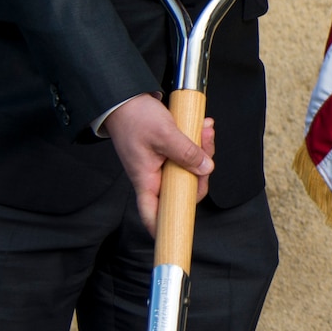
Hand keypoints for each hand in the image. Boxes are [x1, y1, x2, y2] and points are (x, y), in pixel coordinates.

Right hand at [106, 93, 216, 230]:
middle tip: (207, 145)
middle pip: (183, 189)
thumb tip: (206, 168)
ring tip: (206, 129)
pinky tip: (202, 128)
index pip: (152, 214)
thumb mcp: (164, 135)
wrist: (124, 96)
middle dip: (202, 170)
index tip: (177, 234)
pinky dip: (197, 142)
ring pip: (189, 169)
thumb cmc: (135, 117)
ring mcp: (160, 165)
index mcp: (146, 180)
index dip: (164, 228)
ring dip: (202, 150)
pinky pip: (187, 154)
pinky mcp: (166, 152)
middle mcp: (153, 177)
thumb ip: (186, 153)